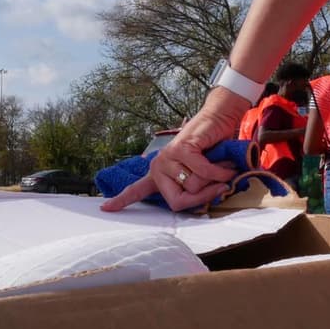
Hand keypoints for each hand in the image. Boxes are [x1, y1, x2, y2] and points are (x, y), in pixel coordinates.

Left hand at [101, 88, 247, 213]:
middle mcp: (159, 166)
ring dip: (215, 180)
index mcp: (159, 174)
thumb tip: (205, 203)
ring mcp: (168, 157)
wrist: (218, 119)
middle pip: (179, 202)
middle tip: (218, 186)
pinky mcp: (181, 149)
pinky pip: (203, 173)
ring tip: (218, 166)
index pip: (137, 191)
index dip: (122, 201)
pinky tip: (225, 165)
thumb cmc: (211, 150)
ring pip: (194, 187)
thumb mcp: (201, 175)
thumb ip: (197, 189)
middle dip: (203, 197)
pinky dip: (219, 171)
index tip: (105, 209)